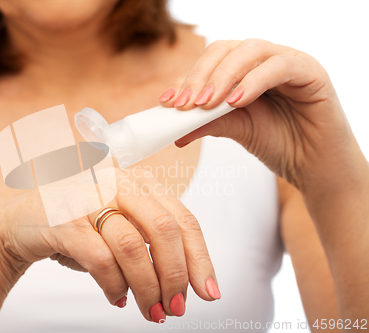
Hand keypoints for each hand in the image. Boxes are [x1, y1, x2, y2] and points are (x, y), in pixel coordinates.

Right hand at [0, 167, 217, 322]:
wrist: (20, 224)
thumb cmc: (77, 226)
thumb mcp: (120, 226)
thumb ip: (151, 244)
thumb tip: (184, 283)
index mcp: (137, 182)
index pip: (181, 218)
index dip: (200, 257)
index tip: (208, 290)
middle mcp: (115, 183)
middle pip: (163, 228)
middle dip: (176, 275)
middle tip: (178, 306)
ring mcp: (87, 199)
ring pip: (133, 247)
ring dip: (148, 287)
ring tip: (153, 311)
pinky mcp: (63, 221)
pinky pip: (100, 259)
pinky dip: (114, 286)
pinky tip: (118, 299)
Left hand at [159, 39, 364, 193]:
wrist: (314, 166)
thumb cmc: (278, 143)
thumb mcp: (236, 130)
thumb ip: (209, 123)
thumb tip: (175, 131)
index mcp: (244, 70)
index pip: (210, 62)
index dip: (186, 78)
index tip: (167, 102)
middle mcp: (263, 60)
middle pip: (225, 49)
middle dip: (200, 76)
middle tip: (184, 104)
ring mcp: (287, 61)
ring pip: (249, 51)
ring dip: (222, 76)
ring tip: (206, 104)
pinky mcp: (310, 70)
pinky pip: (278, 66)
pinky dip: (253, 81)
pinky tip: (237, 101)